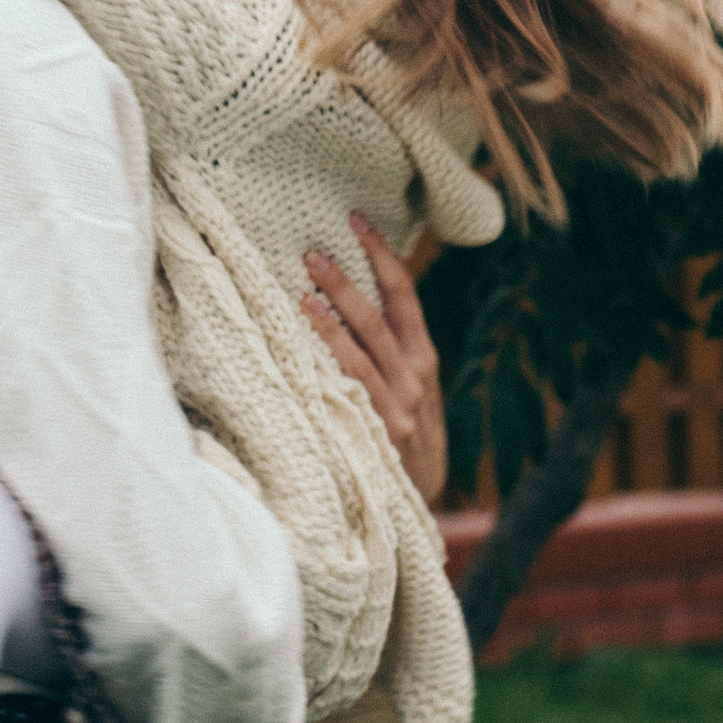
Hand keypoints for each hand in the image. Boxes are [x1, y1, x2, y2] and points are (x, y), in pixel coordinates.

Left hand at [303, 215, 446, 507]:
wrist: (417, 501)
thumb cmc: (404, 434)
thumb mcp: (412, 388)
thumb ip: (390, 349)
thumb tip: (347, 294)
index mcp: (423, 357)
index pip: (405, 295)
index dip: (383, 256)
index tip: (358, 221)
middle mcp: (414, 378)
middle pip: (379, 317)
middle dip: (346, 281)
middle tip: (312, 252)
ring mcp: (395, 407)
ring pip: (362, 352)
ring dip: (330, 318)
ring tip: (300, 291)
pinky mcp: (374, 432)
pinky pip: (348, 390)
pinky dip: (328, 362)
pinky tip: (300, 343)